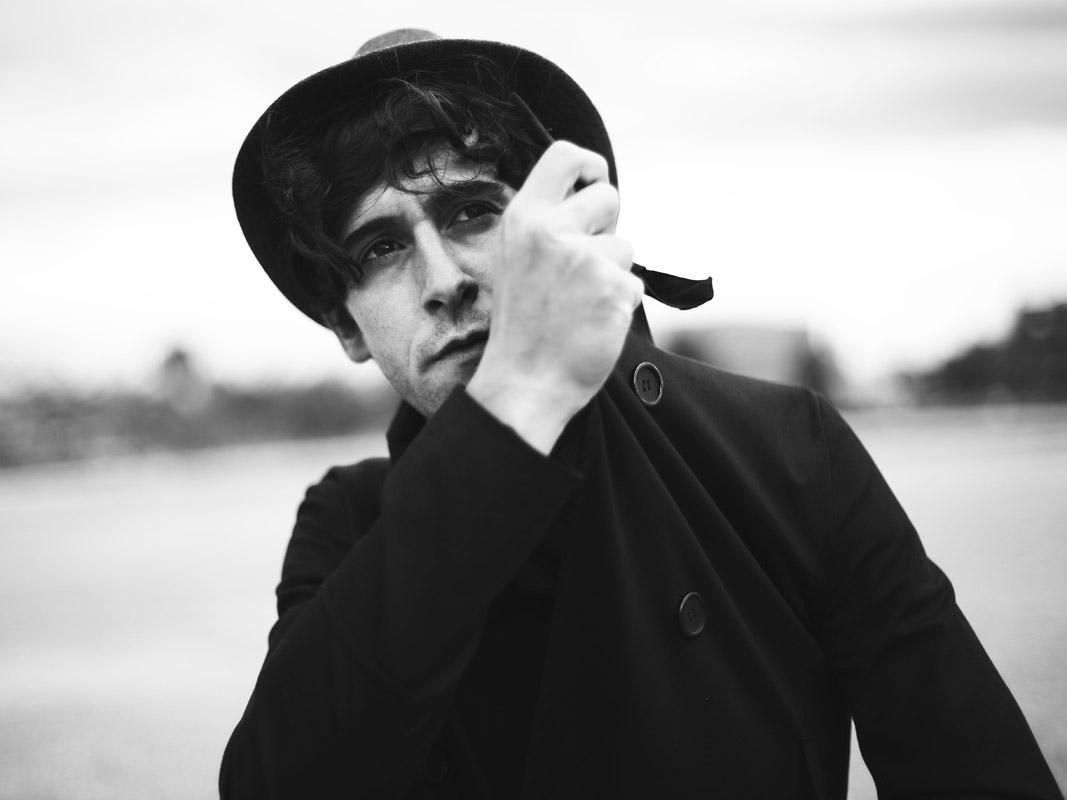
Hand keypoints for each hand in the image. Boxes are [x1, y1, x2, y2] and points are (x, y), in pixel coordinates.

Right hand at [467, 141, 643, 453]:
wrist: (523, 383)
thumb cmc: (523, 327)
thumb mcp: (517, 259)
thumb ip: (547, 225)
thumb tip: (590, 197)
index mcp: (523, 217)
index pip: (565, 154)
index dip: (590, 166)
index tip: (594, 185)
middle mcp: (551, 230)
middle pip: (608, 196)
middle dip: (607, 226)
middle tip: (583, 265)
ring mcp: (583, 259)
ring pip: (625, 246)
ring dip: (613, 273)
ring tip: (580, 304)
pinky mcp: (612, 289)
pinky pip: (634, 285)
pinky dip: (619, 306)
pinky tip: (592, 324)